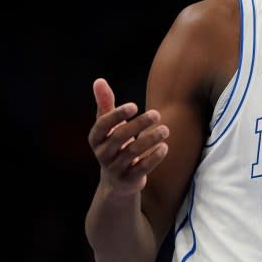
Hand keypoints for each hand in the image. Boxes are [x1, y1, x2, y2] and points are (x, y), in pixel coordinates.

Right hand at [87, 77, 169, 195]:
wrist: (117, 181)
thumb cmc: (114, 145)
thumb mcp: (108, 126)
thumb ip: (105, 104)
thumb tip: (99, 80)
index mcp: (95, 138)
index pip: (102, 125)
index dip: (117, 115)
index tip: (135, 106)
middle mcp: (102, 154)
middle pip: (120, 137)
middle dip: (139, 124)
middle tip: (157, 113)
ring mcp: (115, 168)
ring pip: (132, 153)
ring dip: (150, 139)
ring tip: (166, 129)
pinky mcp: (129, 180)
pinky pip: (142, 168)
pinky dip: (154, 157)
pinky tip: (165, 147)